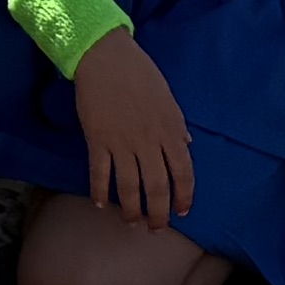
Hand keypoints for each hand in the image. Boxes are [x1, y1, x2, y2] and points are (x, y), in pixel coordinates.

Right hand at [65, 28, 192, 229]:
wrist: (106, 56)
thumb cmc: (139, 73)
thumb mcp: (168, 98)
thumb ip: (177, 125)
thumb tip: (186, 145)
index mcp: (170, 130)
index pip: (183, 173)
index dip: (184, 196)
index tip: (182, 211)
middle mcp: (149, 141)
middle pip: (156, 187)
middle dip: (158, 213)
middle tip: (155, 228)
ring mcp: (122, 142)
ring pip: (129, 186)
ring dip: (131, 210)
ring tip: (131, 222)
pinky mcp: (97, 139)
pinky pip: (99, 173)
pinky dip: (100, 192)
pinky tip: (102, 204)